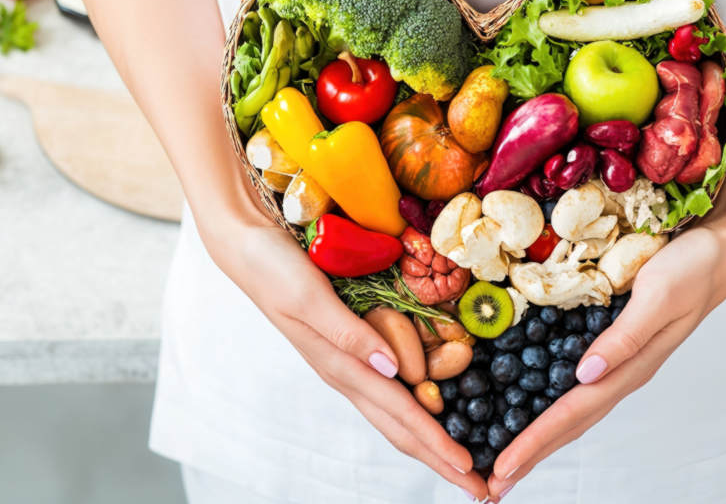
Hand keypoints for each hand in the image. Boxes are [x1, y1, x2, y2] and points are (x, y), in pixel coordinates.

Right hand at [203, 208, 488, 499]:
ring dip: (428, 441)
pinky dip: (415, 409)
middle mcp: (346, 371)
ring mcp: (347, 361)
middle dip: (439, 458)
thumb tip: (391, 370)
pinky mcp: (349, 343)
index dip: (436, 444)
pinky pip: (389, 386)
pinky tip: (430, 411)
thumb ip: (348, 333)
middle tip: (479, 487)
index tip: (469, 469)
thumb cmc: (274, 268)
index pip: (399, 413)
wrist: (246, 246)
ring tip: (458, 462)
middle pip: (399, 426)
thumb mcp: (309, 297)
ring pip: (395, 412)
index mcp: (340, 365)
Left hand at [487, 220, 725, 500]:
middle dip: (531, 453)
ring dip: (540, 437)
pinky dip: (547, 403)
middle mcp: (622, 371)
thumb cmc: (692, 269)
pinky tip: (530, 408)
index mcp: (631, 366)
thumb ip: (625, 337)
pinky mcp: (612, 343)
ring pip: (572, 409)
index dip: (536, 441)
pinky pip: (574, 383)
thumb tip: (586, 374)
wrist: (719, 251)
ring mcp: (618, 361)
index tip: (504, 467)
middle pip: (570, 423)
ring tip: (510, 461)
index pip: (574, 412)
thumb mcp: (658, 295)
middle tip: (494, 485)